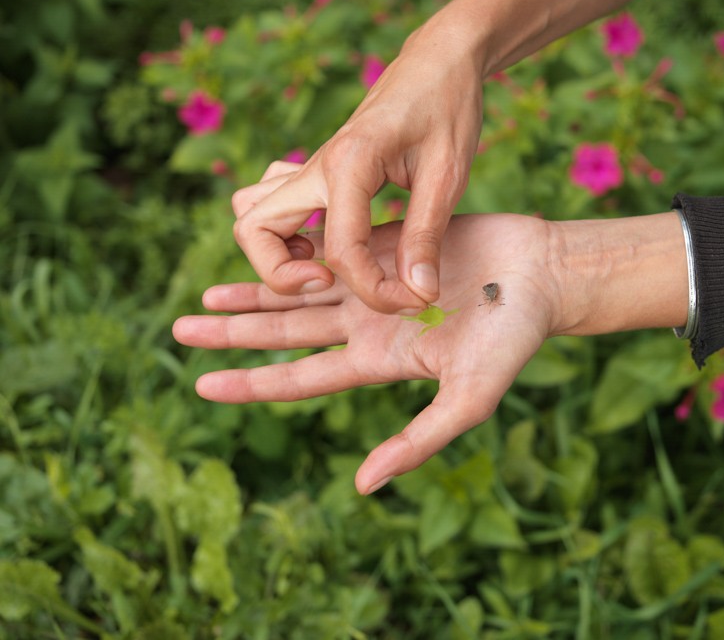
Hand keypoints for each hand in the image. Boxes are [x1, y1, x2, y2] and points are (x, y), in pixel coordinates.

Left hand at [174, 214, 555, 494]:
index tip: (201, 383)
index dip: (251, 381)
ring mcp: (376, 280)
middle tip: (180, 330)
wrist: (542, 274)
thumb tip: (362, 485)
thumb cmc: (512, 340)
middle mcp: (368, 323)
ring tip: (207, 296)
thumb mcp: (467, 399)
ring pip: (300, 287)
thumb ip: (418, 440)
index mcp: (379, 360)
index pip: (301, 376)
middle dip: (235, 332)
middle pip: (286, 331)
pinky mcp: (388, 241)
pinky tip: (265, 241)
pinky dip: (296, 243)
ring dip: (254, 290)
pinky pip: (332, 240)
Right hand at [231, 26, 484, 312]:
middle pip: (254, 231)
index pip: (341, 250)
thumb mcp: (448, 174)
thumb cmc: (448, 106)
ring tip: (326, 266)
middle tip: (336, 285)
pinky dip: (284, 233)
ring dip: (275, 253)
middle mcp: (316, 166)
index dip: (377, 291)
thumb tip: (419, 294)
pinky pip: (271, 204)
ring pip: (252, 217)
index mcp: (349, 163)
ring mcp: (310, 167)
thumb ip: (427, 235)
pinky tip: (327, 242)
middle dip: (284, 276)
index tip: (415, 300)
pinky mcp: (315, 170)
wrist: (440, 59)